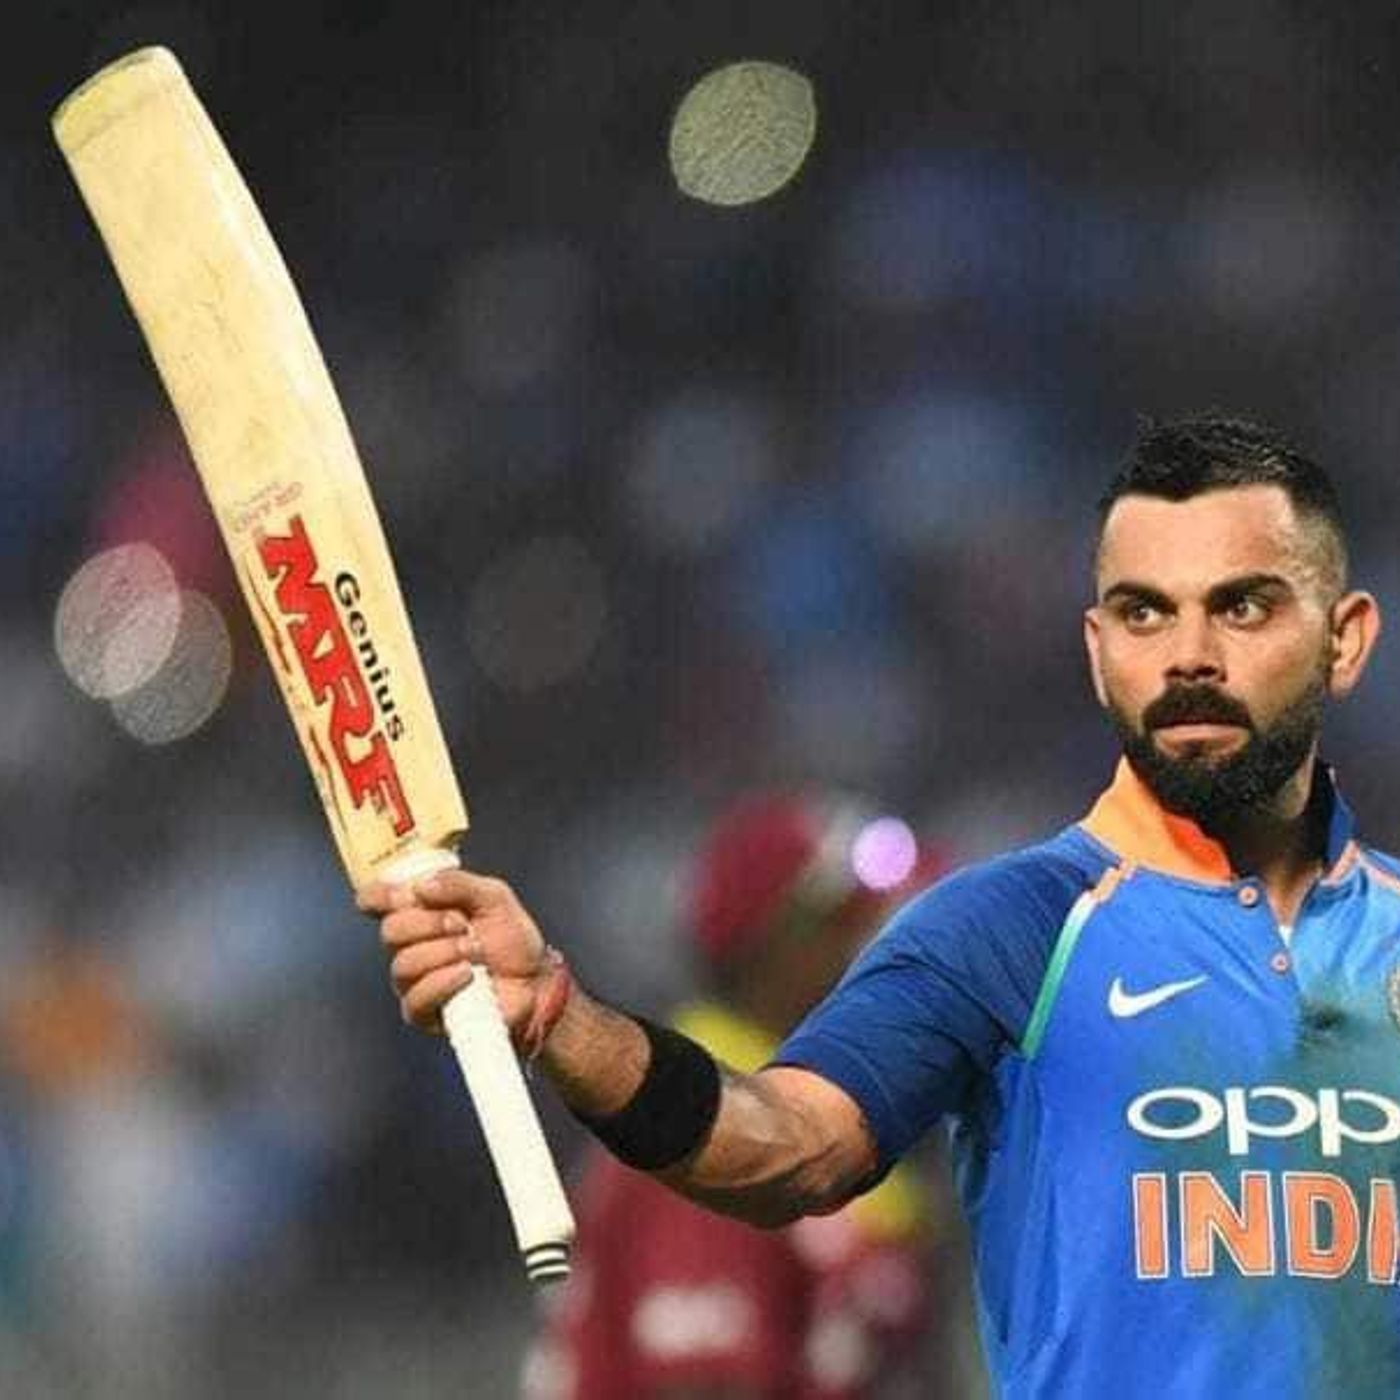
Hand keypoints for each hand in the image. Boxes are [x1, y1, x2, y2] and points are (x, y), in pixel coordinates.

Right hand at [358, 869, 550, 1035]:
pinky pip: (416, 998)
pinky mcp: (423, 1012)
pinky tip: (468, 975)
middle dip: (429, 923)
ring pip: (403, 963)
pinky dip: (444, 981)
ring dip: (444, 953)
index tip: (404, 894)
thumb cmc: (511, 939)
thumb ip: (460, 884)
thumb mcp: (494, 897)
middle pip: (390, 930)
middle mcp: (410, 944)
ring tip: (474, 952)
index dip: (380, 896)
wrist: (536, 981)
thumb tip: (421, 886)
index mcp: (421, 912)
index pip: (377, 901)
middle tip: (462, 925)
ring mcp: (413, 980)